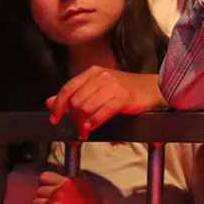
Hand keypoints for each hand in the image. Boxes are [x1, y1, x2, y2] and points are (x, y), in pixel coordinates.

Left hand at [32, 171, 102, 203]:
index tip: (48, 186)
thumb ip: (72, 182)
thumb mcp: (86, 189)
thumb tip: (61, 177)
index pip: (45, 177)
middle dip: (45, 197)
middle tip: (54, 202)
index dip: (46, 182)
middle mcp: (58, 192)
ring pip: (36, 203)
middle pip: (39, 191)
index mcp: (68, 183)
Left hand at [47, 68, 165, 138]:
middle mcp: (102, 76)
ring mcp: (113, 86)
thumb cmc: (127, 89)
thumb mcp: (98, 87)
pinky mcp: (123, 97)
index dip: (58, 106)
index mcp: (93, 72)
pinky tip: (92, 127)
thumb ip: (74, 94)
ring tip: (86, 131)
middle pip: (76, 101)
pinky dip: (94, 122)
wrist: (154, 88)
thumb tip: (49, 102)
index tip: (54, 119)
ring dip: (83, 124)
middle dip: (73, 119)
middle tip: (78, 129)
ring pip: (86, 108)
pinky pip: (102, 112)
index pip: (67, 88)